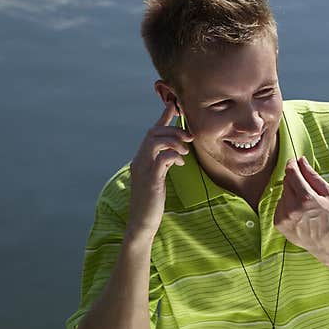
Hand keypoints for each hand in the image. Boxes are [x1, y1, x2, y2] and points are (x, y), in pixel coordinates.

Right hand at [126, 101, 193, 239]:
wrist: (142, 222)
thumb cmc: (152, 202)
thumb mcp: (159, 178)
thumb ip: (164, 164)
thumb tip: (175, 154)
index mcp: (141, 158)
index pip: (152, 133)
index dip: (163, 118)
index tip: (175, 106)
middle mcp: (139, 160)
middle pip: (153, 133)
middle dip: (173, 130)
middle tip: (189, 137)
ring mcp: (143, 169)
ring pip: (155, 141)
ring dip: (173, 141)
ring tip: (185, 150)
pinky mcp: (150, 180)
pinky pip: (161, 159)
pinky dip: (173, 155)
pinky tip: (180, 162)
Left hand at [274, 156, 328, 261]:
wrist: (327, 243)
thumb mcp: (328, 193)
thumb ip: (312, 175)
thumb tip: (301, 160)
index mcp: (306, 198)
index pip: (291, 173)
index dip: (292, 165)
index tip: (294, 162)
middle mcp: (292, 207)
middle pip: (286, 182)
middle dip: (294, 182)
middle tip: (306, 190)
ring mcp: (284, 217)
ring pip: (282, 194)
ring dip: (291, 195)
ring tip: (304, 206)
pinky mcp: (278, 223)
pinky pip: (279, 206)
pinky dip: (287, 206)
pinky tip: (298, 214)